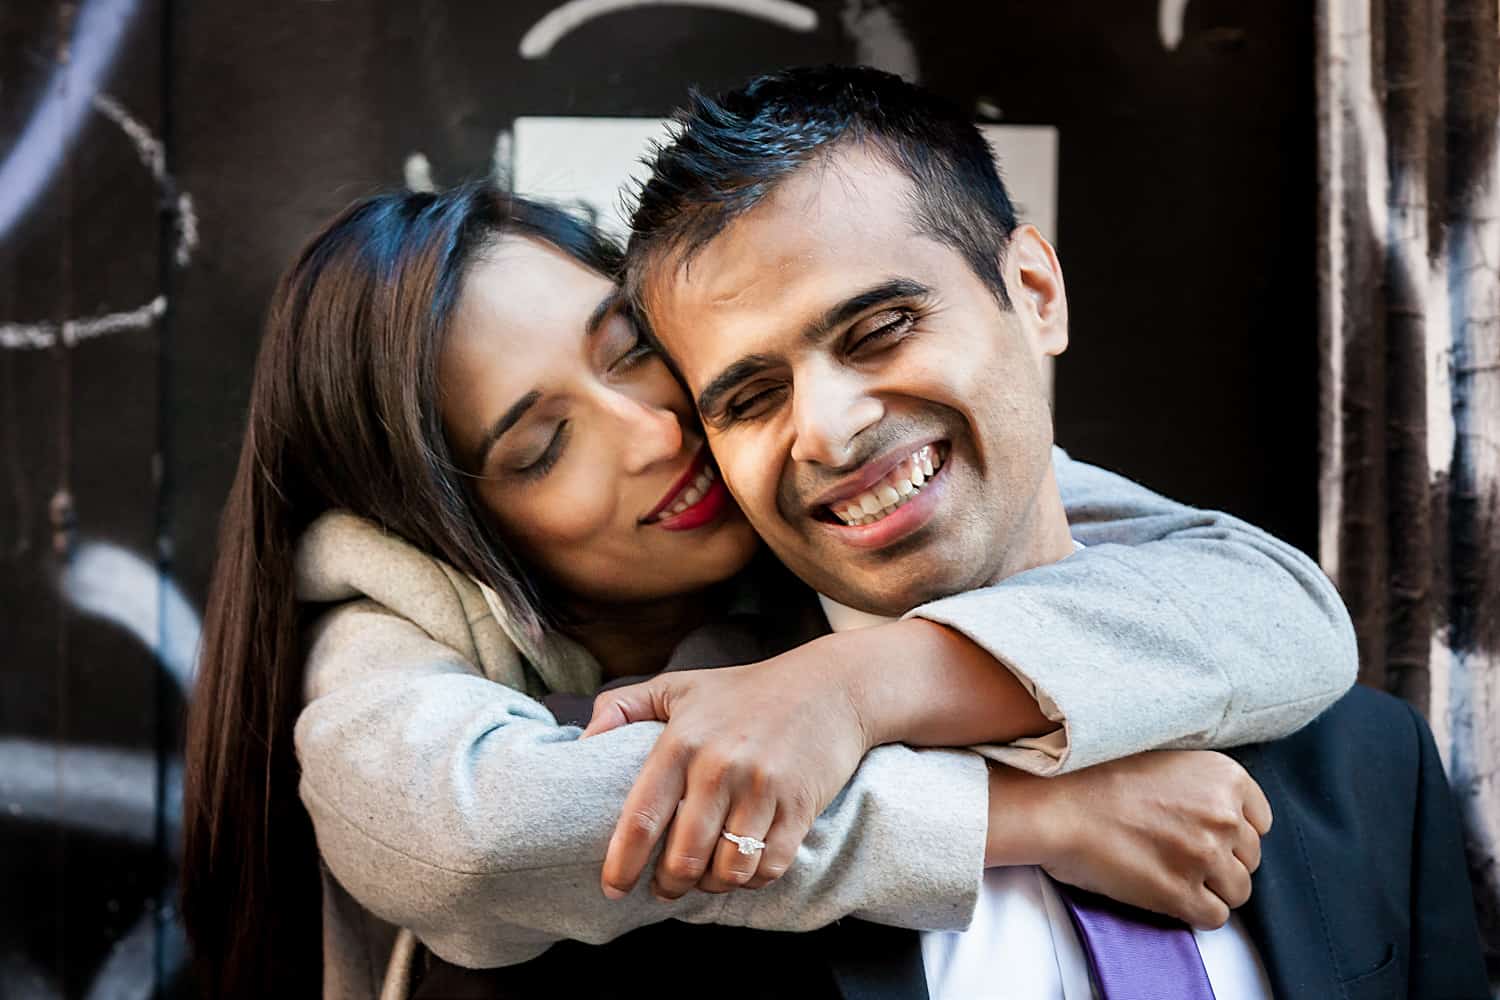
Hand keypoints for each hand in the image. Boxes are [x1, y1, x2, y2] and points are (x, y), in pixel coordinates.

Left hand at [581, 650, 870, 900]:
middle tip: (664, 888)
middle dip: (668, 885)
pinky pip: (768, 868)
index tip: (612, 888)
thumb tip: (581, 743)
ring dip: (711, 886)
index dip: (622, 863)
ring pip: (727, 871)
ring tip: (704, 878)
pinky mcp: (799, 807)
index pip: (642, 816)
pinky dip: (751, 881)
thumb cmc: (745, 690)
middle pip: (683, 858)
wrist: (831, 687)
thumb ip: (624, 706)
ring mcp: (763, 789)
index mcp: (682, 741)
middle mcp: (720, 766)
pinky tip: (742, 868)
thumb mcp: (680, 686)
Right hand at [988, 750, 1271, 929]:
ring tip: (1173, 876)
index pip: (1260, 821)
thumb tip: (1219, 811)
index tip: (1206, 833)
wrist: (1055, 804)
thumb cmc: (1095, 778)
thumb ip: (1200, 783)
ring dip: (1211, 888)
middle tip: (1181, 855)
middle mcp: (1223, 815)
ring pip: (1238, 890)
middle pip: (1250, 857)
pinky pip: (1215, 917)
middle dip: (1221, 860)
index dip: (1232, 831)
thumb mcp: (1162, 758)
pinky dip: (1194, 911)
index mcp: (1223, 776)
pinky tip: (1166, 894)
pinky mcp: (1181, 893)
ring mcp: (1204, 856)